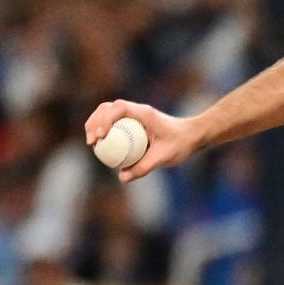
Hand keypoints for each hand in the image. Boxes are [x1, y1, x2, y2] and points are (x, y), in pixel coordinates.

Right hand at [83, 100, 201, 184]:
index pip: (119, 108)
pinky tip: (102, 146)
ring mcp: (134, 115)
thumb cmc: (181, 144)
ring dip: (96, 124)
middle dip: (94, 121)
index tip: (100, 136)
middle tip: (91, 141)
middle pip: (107, 108)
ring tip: (92, 143)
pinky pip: (114, 122)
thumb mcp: (164, 157)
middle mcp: (137, 110)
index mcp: (144, 113)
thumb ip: (144, 167)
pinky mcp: (133, 121)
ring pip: (108, 113)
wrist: (191, 136)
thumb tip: (121, 177)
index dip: (105, 119)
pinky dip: (105, 130)